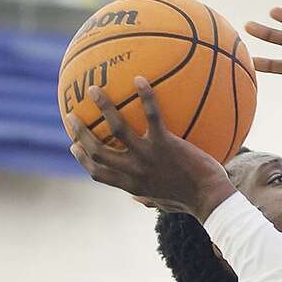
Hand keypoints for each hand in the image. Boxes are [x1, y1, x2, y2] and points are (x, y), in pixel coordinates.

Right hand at [69, 78, 235, 219]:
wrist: (210, 199)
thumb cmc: (191, 201)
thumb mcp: (164, 203)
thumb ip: (148, 199)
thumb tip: (137, 199)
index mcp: (132, 185)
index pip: (98, 173)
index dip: (82, 159)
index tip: (73, 146)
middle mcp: (135, 172)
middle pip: (97, 151)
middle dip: (80, 132)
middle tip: (71, 115)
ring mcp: (148, 157)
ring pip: (116, 129)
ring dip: (102, 107)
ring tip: (94, 89)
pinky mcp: (165, 144)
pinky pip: (151, 114)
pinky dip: (145, 95)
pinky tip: (140, 78)